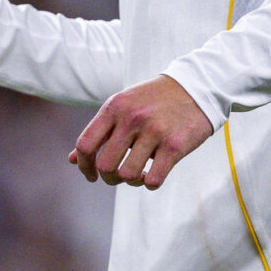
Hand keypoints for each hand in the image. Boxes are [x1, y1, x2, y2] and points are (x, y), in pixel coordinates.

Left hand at [72, 75, 213, 188]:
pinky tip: (152, 175)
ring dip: (130, 182)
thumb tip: (72, 160)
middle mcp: (132, 118)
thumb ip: (99, 132)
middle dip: (108, 178)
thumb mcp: (122, 107)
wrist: (197, 86)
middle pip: (105, 165)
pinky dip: (149, 184)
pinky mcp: (176, 145)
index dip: (84, 166)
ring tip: (137, 175)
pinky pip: (153, 180)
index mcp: (114, 107)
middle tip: (116, 177)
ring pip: (127, 175)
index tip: (91, 175)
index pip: (85, 144)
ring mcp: (154, 131)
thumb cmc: (153, 100)